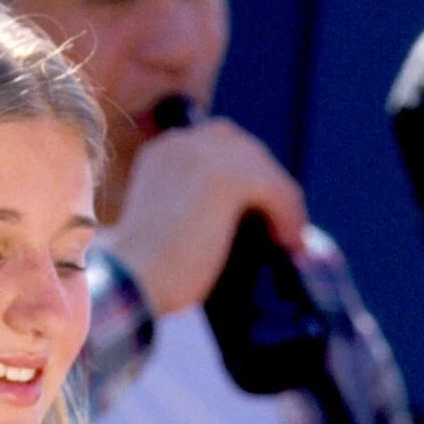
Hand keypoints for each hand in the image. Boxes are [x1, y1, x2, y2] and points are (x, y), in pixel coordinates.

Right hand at [102, 118, 309, 316]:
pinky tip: (289, 241)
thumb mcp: (171, 219)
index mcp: (163, 152)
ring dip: (284, 201)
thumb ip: (200, 203)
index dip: (248, 171)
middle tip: (285, 222)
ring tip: (290, 237)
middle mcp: (181, 144)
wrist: (133, 282)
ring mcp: (203, 156)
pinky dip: (288, 214)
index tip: (263, 207)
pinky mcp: (226, 179)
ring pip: (264, 169)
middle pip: (247, 149)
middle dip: (270, 183)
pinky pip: (274, 189)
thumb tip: (247, 214)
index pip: (221, 142)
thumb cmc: (149, 270)